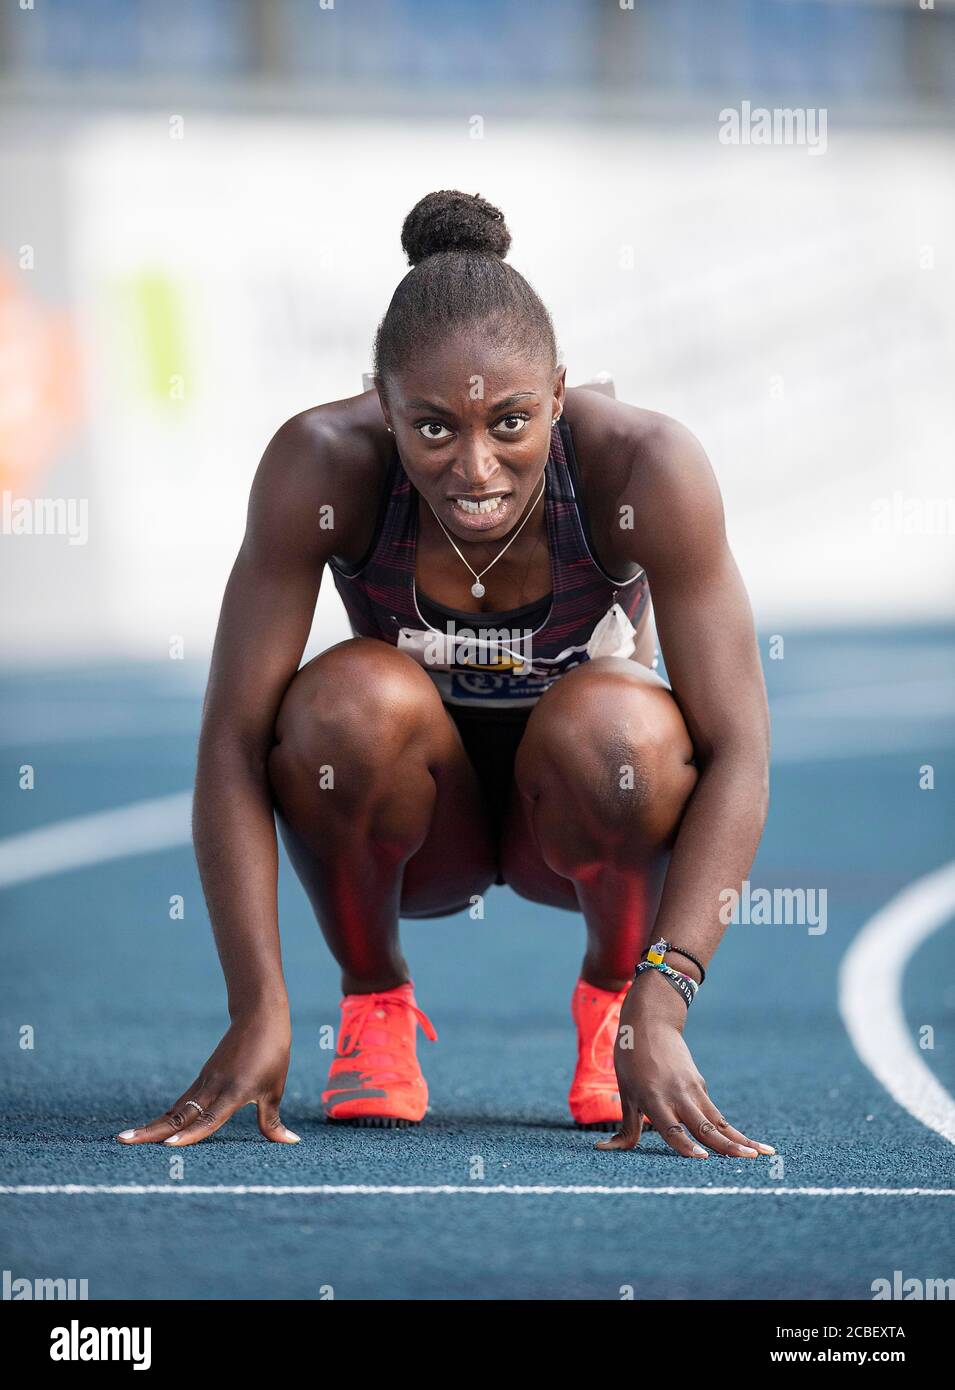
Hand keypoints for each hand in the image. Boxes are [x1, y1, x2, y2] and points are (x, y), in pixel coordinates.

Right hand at [116, 1009, 297, 1146]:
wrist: (259, 1016)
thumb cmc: (272, 1053)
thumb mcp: (275, 1089)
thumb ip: (273, 1121)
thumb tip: (291, 1142)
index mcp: (234, 1091)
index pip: (209, 1118)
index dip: (191, 1133)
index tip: (169, 1145)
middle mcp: (213, 1087)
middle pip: (179, 1114)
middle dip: (151, 1131)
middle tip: (123, 1142)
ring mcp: (204, 1082)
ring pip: (175, 1108)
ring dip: (151, 1125)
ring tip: (125, 1138)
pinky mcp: (202, 1078)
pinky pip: (181, 1102)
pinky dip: (165, 1117)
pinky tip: (150, 1129)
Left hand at [596, 971, 773, 1158]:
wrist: (652, 1022)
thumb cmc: (631, 1059)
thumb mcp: (625, 1092)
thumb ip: (625, 1127)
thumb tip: (604, 1149)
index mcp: (654, 1098)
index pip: (672, 1128)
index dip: (686, 1145)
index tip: (703, 1159)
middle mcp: (677, 1095)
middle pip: (704, 1126)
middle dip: (726, 1146)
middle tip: (747, 1160)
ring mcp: (692, 1090)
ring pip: (718, 1121)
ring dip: (740, 1139)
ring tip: (761, 1154)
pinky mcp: (700, 1086)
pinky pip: (716, 1114)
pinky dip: (732, 1130)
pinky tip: (748, 1144)